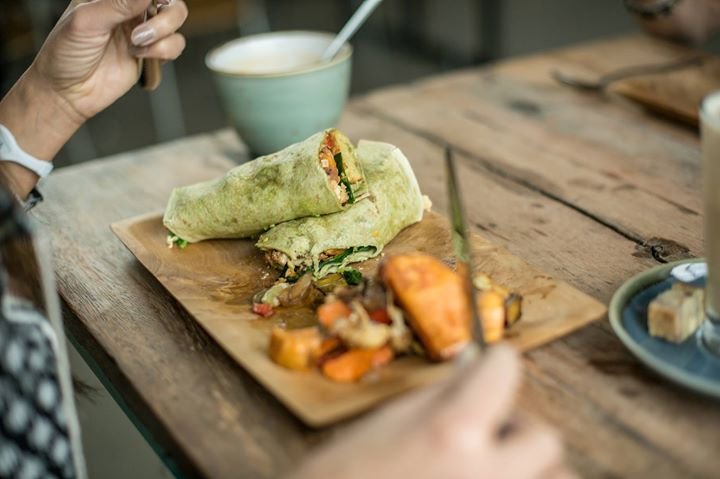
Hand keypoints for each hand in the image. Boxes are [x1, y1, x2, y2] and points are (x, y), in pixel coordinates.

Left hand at [0, 0, 187, 197]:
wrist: (68, 92)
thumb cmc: (66, 54)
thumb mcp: (87, 21)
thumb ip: (118, 4)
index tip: (152, 6)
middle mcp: (130, 9)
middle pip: (170, 1)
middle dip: (165, 17)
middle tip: (141, 32)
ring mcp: (142, 30)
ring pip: (176, 21)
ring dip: (163, 34)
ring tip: (137, 44)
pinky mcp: (151, 53)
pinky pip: (175, 45)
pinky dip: (164, 51)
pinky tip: (140, 55)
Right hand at [291, 345, 573, 478]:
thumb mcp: (380, 429)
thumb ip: (435, 398)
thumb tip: (472, 366)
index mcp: (448, 433)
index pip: (503, 370)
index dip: (495, 364)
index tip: (490, 368)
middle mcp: (486, 476)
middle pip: (543, 438)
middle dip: (518, 433)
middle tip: (486, 439)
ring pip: (552, 478)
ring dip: (528, 472)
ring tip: (485, 473)